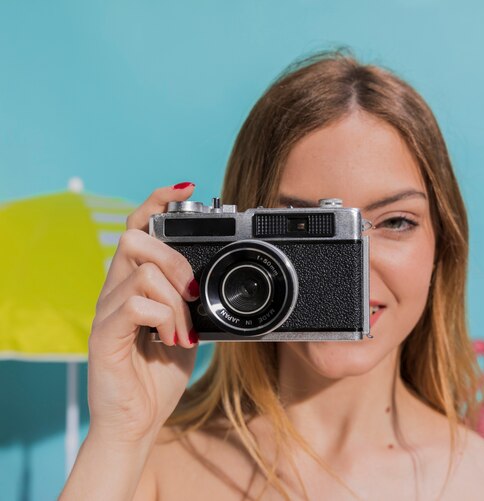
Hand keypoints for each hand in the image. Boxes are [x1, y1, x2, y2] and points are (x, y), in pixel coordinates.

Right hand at [86, 182, 199, 444]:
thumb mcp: (185, 327)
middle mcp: (115, 290)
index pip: (137, 228)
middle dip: (174, 257)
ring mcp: (107, 311)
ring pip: (142, 271)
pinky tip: (172, 339)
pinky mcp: (105, 335)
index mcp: (134, 283)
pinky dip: (164, 318)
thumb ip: (190, 300)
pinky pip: (136, 304)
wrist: (138, 420)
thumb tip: (209, 277)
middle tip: (193, 291)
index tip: (185, 188)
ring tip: (182, 329)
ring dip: (175, 299)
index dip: (157, 202)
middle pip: (134, 238)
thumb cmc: (159, 373)